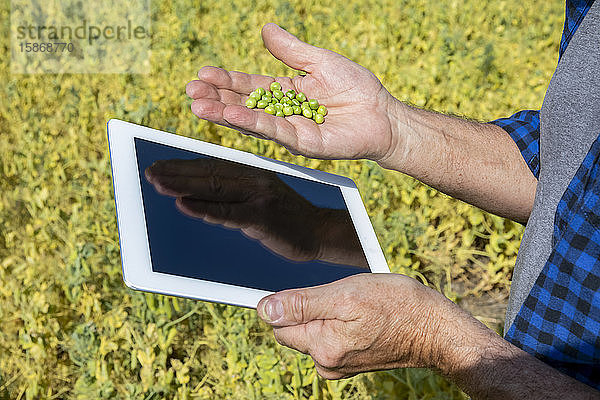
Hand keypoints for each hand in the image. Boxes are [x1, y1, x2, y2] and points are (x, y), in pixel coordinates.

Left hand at [145, 158, 367, 266]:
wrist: (318, 232)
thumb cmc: (284, 218)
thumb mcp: (257, 199)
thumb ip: (231, 194)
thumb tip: (193, 196)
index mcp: (251, 171)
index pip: (211, 165)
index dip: (183, 164)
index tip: (157, 164)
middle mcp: (254, 178)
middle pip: (208, 173)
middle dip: (176, 172)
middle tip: (149, 172)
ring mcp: (259, 196)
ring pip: (214, 188)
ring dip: (182, 185)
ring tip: (157, 182)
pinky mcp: (263, 217)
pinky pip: (228, 213)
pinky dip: (204, 209)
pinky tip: (183, 205)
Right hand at [186, 23, 399, 161]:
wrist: (383, 114)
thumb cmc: (356, 88)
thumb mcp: (319, 61)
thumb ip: (291, 51)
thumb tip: (266, 28)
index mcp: (284, 93)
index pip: (248, 88)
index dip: (226, 82)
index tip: (202, 74)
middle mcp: (283, 114)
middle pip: (243, 107)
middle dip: (216, 100)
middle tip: (191, 93)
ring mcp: (291, 131)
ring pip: (252, 122)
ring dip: (224, 114)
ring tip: (199, 106)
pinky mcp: (303, 144)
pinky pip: (274, 132)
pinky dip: (253, 123)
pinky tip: (232, 116)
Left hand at [256, 273, 465, 378]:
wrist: (435, 329)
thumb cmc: (397, 306)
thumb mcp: (346, 295)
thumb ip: (302, 304)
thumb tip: (265, 309)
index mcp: (322, 348)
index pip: (279, 324)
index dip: (284, 303)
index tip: (301, 291)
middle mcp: (327, 362)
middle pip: (296, 327)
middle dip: (310, 306)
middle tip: (341, 294)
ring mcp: (339, 363)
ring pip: (315, 328)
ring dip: (327, 311)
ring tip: (357, 304)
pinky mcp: (351, 359)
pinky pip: (332, 334)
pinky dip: (340, 320)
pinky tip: (362, 314)